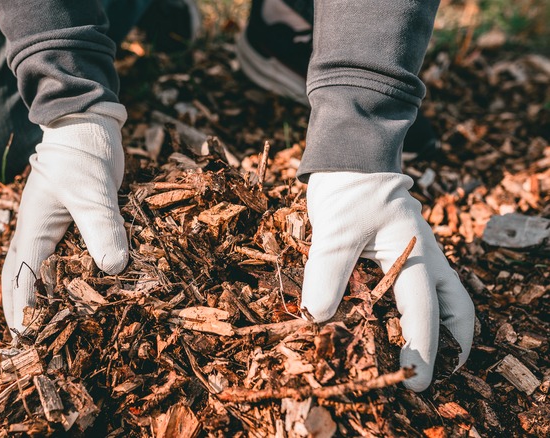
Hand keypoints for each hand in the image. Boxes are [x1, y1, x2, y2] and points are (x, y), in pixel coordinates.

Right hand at [1, 103, 129, 334]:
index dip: (24, 311)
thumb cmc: (82, 155)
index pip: (23, 278)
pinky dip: (58, 277)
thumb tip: (114, 269)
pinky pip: (56, 256)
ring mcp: (49, 227)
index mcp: (33, 229)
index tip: (28, 340)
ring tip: (42, 324)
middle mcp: (35, 232)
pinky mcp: (67, 222)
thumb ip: (101, 227)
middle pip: (18, 277)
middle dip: (20, 309)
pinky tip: (72, 289)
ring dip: (34, 295)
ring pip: (34, 268)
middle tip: (26, 342)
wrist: (86, 124)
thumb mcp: (92, 192)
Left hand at [301, 172, 474, 390]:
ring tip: (426, 357)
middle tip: (434, 376)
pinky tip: (397, 325)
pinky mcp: (402, 253)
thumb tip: (318, 319)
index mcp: (416, 254)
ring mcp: (418, 254)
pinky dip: (420, 311)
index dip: (422, 349)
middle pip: (456, 308)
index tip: (415, 382)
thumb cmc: (346, 191)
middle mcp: (426, 258)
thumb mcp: (334, 233)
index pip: (424, 310)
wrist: (349, 158)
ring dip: (443, 329)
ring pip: (446, 298)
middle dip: (451, 345)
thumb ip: (327, 275)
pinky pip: (422, 288)